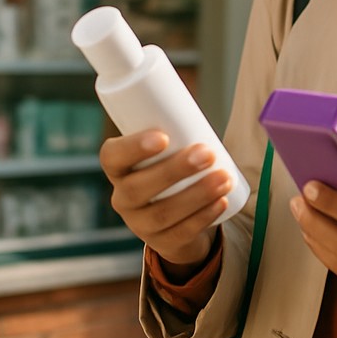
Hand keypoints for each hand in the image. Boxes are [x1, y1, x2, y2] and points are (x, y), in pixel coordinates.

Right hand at [99, 131, 234, 271]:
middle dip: (176, 169)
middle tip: (208, 153)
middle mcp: (122, 197)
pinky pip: (180, 234)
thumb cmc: (173, 166)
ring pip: (163, 213)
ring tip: (224, 177)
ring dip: (197, 194)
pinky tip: (222, 202)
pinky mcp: (163, 243)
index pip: (112, 157)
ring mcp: (140, 224)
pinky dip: (204, 217)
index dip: (133, 148)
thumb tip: (191, 94)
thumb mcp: (167, 146)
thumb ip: (174, 124)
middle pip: (139, 187)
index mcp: (118, 167)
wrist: (177, 214)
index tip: (162, 136)